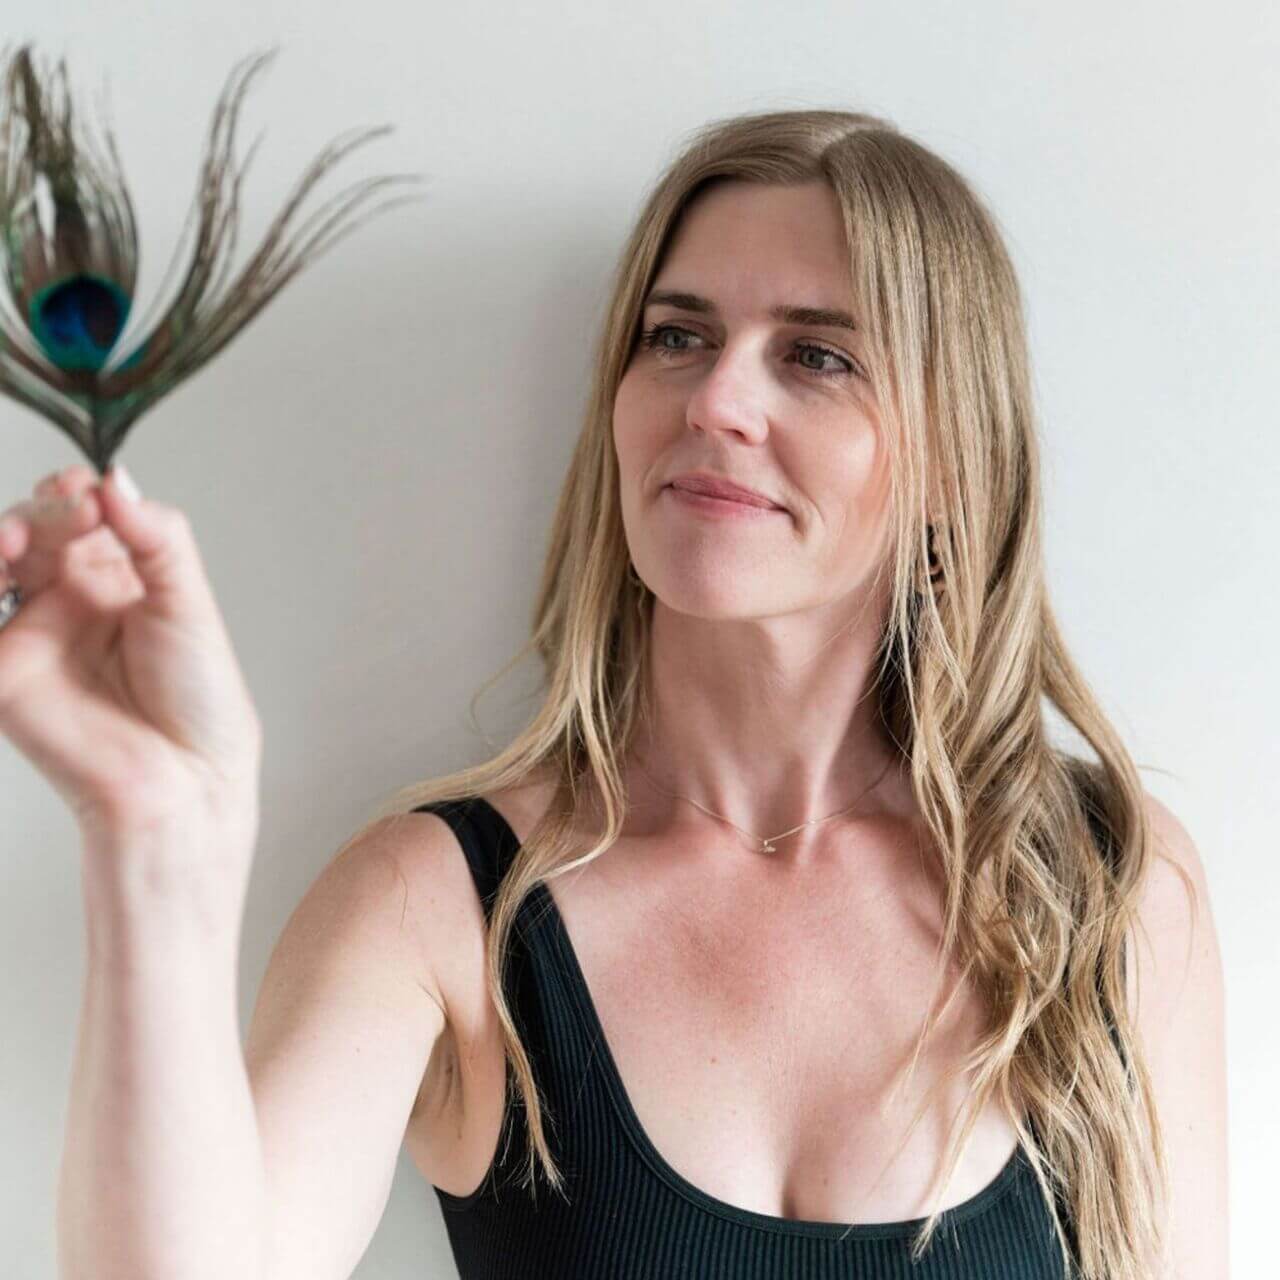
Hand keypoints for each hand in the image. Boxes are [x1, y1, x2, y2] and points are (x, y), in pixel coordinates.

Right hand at [0, 464, 261, 849]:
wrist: (184, 774)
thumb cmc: (199, 698)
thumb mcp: (189, 602)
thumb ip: (155, 537)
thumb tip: (114, 478)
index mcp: (118, 576)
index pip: (79, 512)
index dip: (74, 493)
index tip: (86, 490)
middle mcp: (69, 596)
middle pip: (28, 528)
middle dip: (38, 512)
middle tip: (67, 516)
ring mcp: (31, 630)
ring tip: (14, 543)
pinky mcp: (2, 670)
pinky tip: (0, 573)